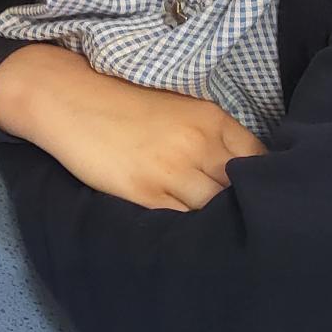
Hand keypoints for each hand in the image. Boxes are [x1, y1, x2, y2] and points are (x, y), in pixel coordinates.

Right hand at [0, 44, 266, 210]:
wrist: (70, 98)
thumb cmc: (124, 102)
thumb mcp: (180, 108)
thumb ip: (212, 137)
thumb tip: (241, 173)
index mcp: (212, 120)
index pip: (259, 160)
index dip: (262, 181)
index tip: (257, 194)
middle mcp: (199, 144)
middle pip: (241, 189)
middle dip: (244, 205)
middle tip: (242, 219)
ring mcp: (172, 170)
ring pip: (214, 210)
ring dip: (217, 221)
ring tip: (216, 232)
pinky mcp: (145, 193)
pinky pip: (182, 222)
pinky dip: (190, 230)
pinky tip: (189, 234)